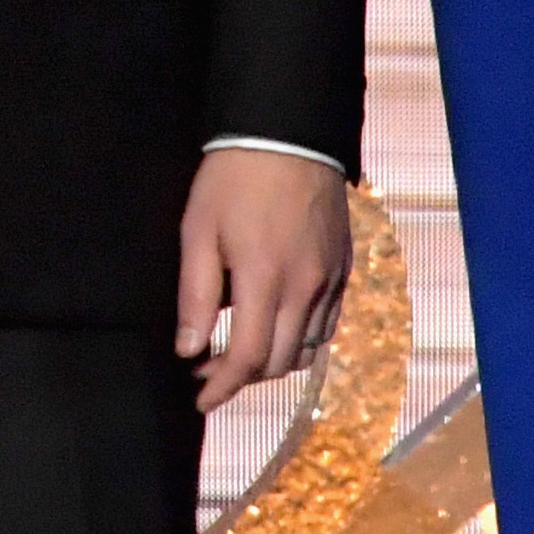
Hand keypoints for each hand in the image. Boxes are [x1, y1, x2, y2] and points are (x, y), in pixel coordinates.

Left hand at [176, 147, 351, 412]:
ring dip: (273, 362)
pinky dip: (301, 339)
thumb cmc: (233, 179)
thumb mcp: (199, 232)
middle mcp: (306, 288)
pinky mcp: (344, 268)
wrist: (289, 135)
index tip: (199, 398)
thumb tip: (189, 350)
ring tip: (239, 353)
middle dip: (243, 379)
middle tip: (209, 373)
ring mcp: (330, 280)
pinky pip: (327, 324)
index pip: (249, 359)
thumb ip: (195, 296)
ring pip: (307, 348)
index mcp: (266, 280)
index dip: (222, 387)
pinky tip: (275, 328)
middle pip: (280, 363)